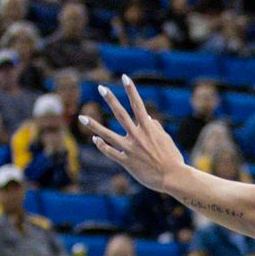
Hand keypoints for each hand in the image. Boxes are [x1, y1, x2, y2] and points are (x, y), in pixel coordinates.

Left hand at [81, 76, 184, 193]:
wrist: (173, 178)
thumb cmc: (172, 158)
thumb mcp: (166, 139)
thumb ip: (156, 127)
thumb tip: (148, 118)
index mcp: (149, 128)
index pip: (138, 104)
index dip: (131, 90)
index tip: (125, 77)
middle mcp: (137, 136)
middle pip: (120, 114)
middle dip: (110, 99)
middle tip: (100, 87)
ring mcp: (130, 149)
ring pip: (107, 135)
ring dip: (93, 125)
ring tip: (81, 117)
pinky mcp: (126, 162)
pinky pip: (110, 152)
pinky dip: (102, 145)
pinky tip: (95, 139)